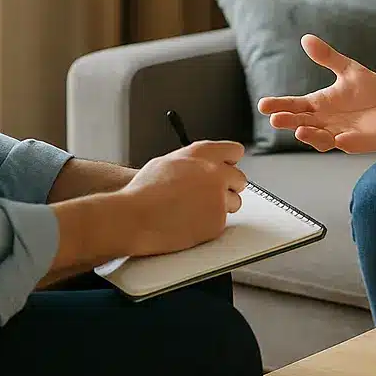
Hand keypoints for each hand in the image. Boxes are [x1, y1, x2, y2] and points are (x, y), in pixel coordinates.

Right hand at [121, 140, 246, 255]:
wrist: (135, 216)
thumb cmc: (144, 191)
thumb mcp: (168, 161)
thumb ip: (193, 161)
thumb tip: (203, 164)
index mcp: (204, 153)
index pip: (235, 151)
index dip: (230, 161)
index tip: (227, 168)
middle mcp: (216, 172)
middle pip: (240, 178)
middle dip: (229, 186)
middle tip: (213, 193)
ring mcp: (219, 197)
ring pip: (235, 202)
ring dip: (221, 206)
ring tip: (195, 210)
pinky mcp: (217, 221)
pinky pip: (221, 222)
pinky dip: (209, 224)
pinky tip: (189, 223)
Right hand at [257, 34, 375, 153]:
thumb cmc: (369, 90)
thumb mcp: (349, 70)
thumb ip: (328, 57)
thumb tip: (306, 38)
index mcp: (319, 103)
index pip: (294, 105)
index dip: (279, 105)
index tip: (263, 105)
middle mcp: (324, 120)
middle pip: (300, 122)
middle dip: (288, 122)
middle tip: (275, 119)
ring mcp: (337, 133)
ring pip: (318, 138)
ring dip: (309, 136)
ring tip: (301, 130)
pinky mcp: (354, 143)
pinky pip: (346, 144)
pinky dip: (341, 142)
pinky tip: (339, 138)